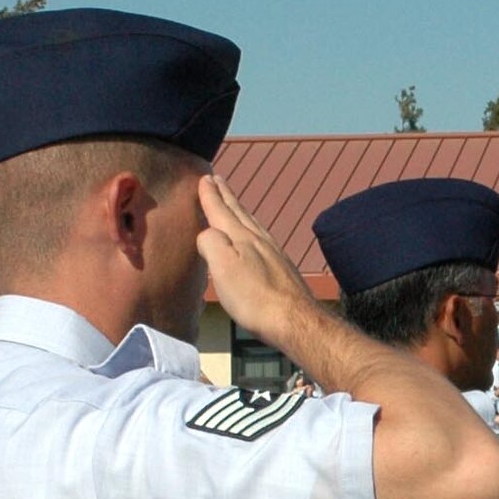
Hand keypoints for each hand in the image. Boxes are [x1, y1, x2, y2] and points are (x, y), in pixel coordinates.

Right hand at [197, 174, 316, 345]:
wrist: (294, 320)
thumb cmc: (253, 297)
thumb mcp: (222, 267)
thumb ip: (211, 243)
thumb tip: (208, 233)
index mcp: (240, 238)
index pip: (221, 211)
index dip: (210, 195)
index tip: (204, 178)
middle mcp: (258, 239)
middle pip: (238, 212)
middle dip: (225, 195)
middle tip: (217, 180)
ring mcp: (273, 252)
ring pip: (252, 223)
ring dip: (240, 210)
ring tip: (233, 202)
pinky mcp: (282, 267)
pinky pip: (263, 237)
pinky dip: (253, 228)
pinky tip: (256, 235)